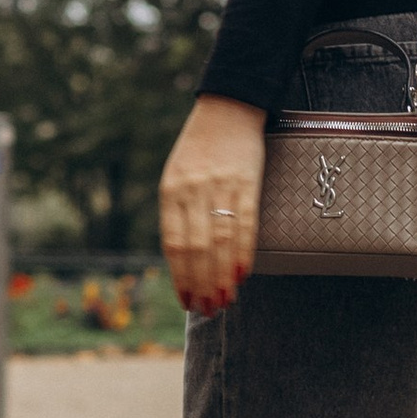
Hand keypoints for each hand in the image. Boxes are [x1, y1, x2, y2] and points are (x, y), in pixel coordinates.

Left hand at [161, 95, 266, 315]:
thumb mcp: (176, 176)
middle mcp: (192, 190)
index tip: (187, 302)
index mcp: (170, 191)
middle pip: (197, 249)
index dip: (181, 277)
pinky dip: (243, 252)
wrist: (227, 107)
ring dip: (222, 277)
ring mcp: (220, 186)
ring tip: (225, 301)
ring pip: (220, 242)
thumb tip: (184, 260)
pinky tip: (242, 274)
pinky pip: (245, 223)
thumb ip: (178, 213)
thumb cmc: (199, 148)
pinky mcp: (246, 181)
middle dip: (202, 285)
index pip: (174, 245)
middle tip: (208, 310)